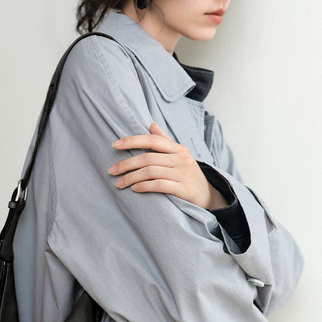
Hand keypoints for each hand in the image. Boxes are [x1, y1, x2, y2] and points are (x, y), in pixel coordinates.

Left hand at [108, 122, 228, 209]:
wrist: (209, 196)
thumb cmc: (189, 175)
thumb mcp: (180, 156)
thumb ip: (165, 141)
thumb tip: (151, 124)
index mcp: (178, 148)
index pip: (153, 140)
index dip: (132, 141)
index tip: (115, 145)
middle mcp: (181, 159)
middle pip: (148, 157)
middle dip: (126, 164)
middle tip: (112, 171)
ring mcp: (183, 174)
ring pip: (151, 171)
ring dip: (131, 177)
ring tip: (119, 183)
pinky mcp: (184, 189)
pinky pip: (159, 185)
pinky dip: (144, 186)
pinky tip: (134, 188)